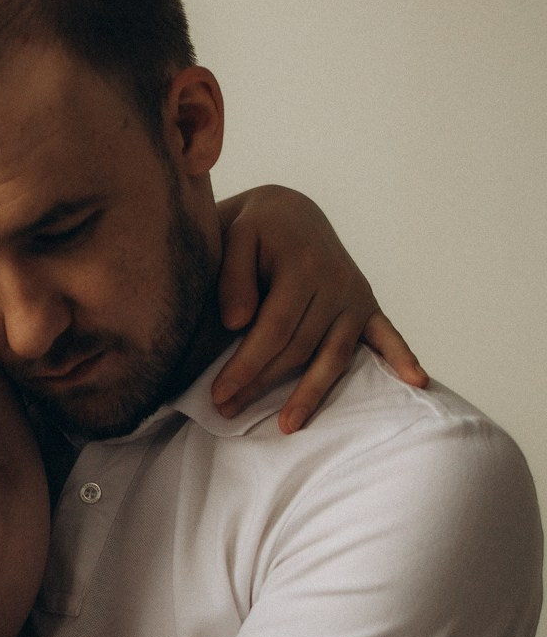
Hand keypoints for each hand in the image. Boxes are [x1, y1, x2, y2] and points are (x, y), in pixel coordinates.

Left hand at [211, 187, 426, 432]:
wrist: (288, 212)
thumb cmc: (254, 231)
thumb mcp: (235, 238)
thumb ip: (233, 277)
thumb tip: (238, 323)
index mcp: (302, 265)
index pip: (273, 328)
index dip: (247, 364)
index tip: (219, 393)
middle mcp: (336, 282)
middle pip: (299, 347)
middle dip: (262, 382)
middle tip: (227, 410)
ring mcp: (355, 295)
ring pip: (334, 355)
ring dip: (311, 393)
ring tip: (287, 425)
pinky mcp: (367, 304)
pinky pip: (386, 335)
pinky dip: (402, 357)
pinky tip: (417, 381)